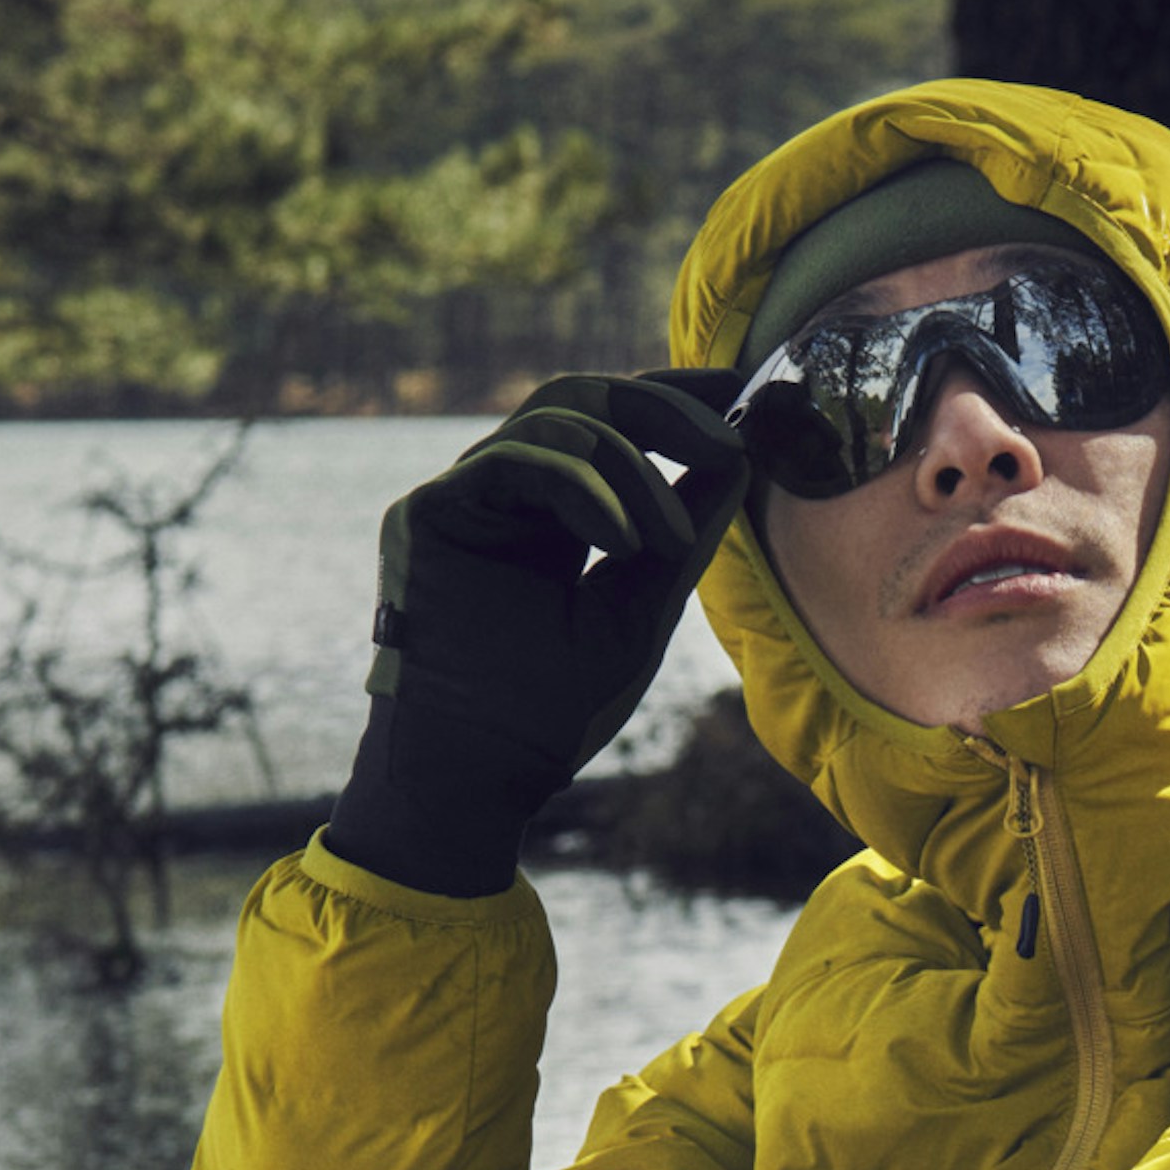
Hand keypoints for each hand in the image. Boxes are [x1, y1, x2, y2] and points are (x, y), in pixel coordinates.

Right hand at [368, 374, 746, 796]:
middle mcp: (502, 493)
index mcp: (549, 512)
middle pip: (582, 398)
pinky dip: (583, 488)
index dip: (674, 399)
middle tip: (729, 443)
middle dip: (665, 410)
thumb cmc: (552, 711)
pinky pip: (515, 461)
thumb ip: (683, 534)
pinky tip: (624, 542)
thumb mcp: (640, 607)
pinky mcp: (428, 514)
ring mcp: (460, 498)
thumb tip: (739, 459)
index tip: (742, 393)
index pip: (608, 422)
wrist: (481, 776)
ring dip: (633, 470)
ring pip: (555, 419)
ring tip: (668, 544)